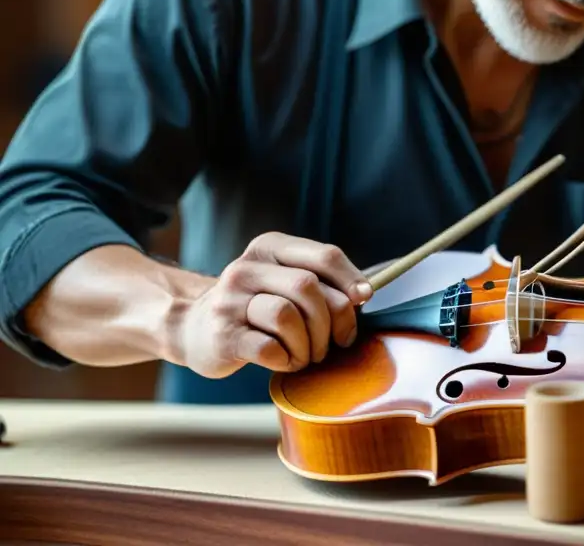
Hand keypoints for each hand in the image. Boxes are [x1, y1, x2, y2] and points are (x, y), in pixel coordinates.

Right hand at [177, 232, 371, 377]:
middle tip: (332, 341)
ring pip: (288, 316)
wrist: (192, 328)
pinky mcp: (223, 335)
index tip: (364, 300)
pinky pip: (269, 348)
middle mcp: (246, 268)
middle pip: (308, 287)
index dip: (352, 279)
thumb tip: (365, 292)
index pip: (324, 256)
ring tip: (306, 354)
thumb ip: (321, 281)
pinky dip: (287, 359)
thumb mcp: (283, 280)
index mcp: (269, 247)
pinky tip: (284, 360)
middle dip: (331, 320)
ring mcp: (230, 301)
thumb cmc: (256, 306)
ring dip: (309, 344)